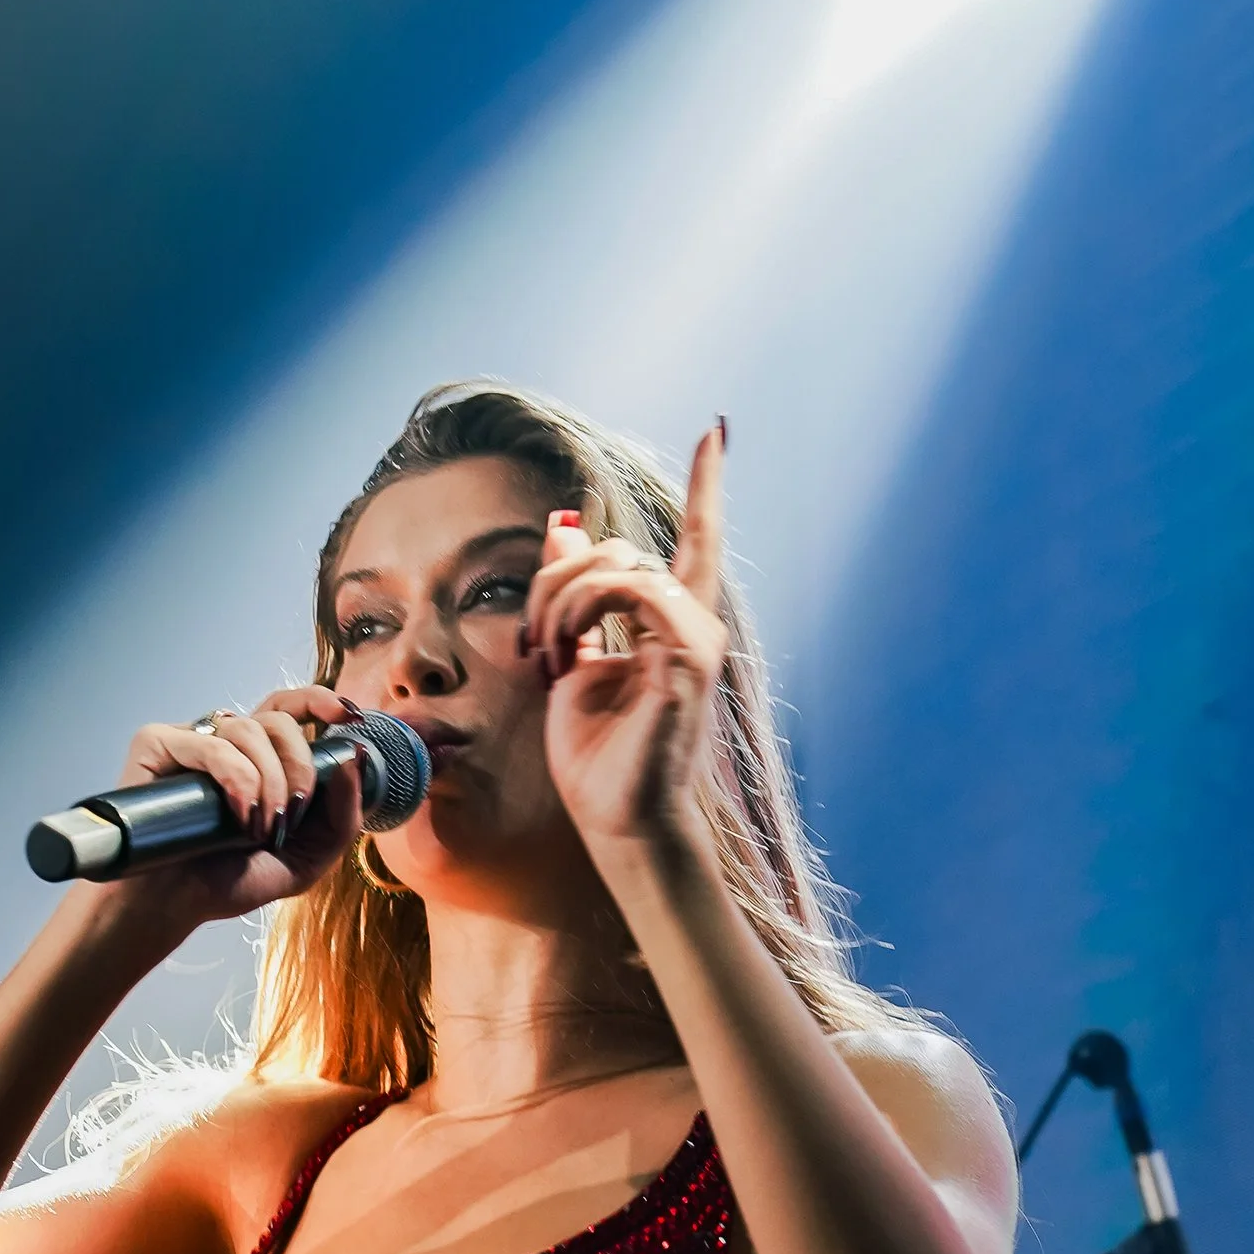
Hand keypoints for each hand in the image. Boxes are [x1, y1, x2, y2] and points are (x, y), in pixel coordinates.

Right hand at [106, 683, 362, 921]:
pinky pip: (211, 744)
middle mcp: (223, 741)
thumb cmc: (230, 881)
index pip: (289, 708)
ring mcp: (189, 739)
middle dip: (299, 766)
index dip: (320, 701)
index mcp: (256, 759)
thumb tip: (353, 758)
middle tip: (292, 815)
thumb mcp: (307, 858)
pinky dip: (235, 778)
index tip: (349, 716)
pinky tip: (237, 814)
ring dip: (267, 782)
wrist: (173, 906)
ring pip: (248, 729)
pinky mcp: (156, 745)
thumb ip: (342, 815)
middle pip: (278, 719)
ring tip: (257, 828)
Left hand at [523, 420, 728, 859]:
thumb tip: (565, 524)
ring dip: (561, 600)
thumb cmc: (597, 757)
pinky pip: (630, 591)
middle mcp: (695, 625)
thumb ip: (571, 592)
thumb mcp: (570, 655)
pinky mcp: (687, 658)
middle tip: (536, 640)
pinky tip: (565, 653)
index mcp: (675, 624)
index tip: (717, 432)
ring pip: (619, 564)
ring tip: (545, 652)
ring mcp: (698, 640)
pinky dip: (582, 611)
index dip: (708, 486)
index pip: (700, 540)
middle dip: (557, 580)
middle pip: (619, 550)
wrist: (618, 821)